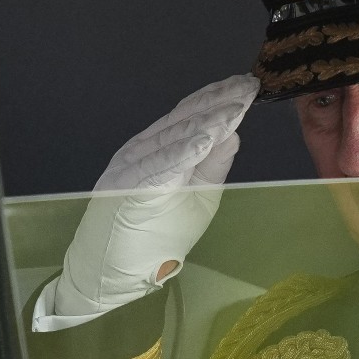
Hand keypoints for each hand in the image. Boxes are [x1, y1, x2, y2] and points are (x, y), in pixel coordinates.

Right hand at [54, 74, 259, 315]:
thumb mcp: (198, 197)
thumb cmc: (154, 238)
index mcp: (156, 150)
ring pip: (174, 138)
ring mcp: (131, 168)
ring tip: (236, 107)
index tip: (246, 86)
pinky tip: (207, 138)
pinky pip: (160, 167)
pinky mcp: (128, 189)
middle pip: (183, 120)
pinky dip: (184, 151)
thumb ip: (212, 165)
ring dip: (207, 121)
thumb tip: (233, 132)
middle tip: (247, 85)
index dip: (217, 100)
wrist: (111, 272)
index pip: (189, 118)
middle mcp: (140, 152)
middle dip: (218, 102)